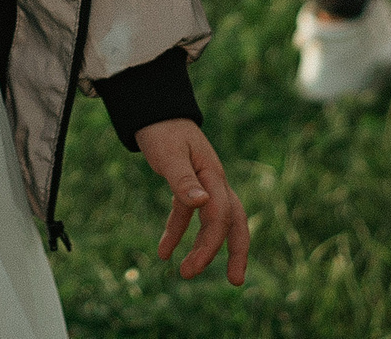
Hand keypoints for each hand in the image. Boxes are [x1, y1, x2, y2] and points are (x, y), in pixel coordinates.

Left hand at [135, 119, 249, 285]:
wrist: (154, 110)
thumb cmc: (162, 129)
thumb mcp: (169, 154)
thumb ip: (183, 180)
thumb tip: (202, 203)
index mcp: (213, 175)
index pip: (220, 215)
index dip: (210, 243)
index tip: (191, 267)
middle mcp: (214, 182)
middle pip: (234, 221)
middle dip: (237, 251)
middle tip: (235, 281)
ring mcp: (204, 185)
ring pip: (214, 222)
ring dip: (205, 248)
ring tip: (188, 273)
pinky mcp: (188, 186)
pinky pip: (187, 215)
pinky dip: (176, 233)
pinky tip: (162, 253)